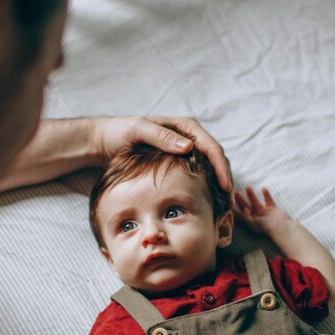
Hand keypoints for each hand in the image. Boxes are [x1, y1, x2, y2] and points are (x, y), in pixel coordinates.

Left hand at [95, 116, 231, 191]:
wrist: (106, 140)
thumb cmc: (121, 132)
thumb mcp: (138, 130)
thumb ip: (162, 137)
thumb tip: (188, 147)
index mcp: (185, 127)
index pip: (212, 147)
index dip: (221, 167)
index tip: (225, 186)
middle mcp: (190, 138)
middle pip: (216, 159)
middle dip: (225, 179)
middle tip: (227, 203)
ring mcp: (186, 151)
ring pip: (211, 168)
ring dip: (218, 186)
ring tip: (222, 207)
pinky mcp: (180, 163)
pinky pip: (199, 175)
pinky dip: (206, 188)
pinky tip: (206, 204)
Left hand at [234, 187, 291, 236]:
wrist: (281, 227)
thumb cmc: (266, 227)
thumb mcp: (253, 223)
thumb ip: (246, 217)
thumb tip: (244, 209)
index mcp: (250, 222)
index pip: (240, 215)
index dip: (234, 210)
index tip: (228, 203)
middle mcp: (256, 217)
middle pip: (246, 207)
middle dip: (241, 200)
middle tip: (235, 193)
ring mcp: (265, 212)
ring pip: (256, 202)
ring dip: (252, 195)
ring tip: (247, 187)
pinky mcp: (272, 209)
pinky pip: (268, 200)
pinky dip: (266, 195)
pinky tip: (263, 189)